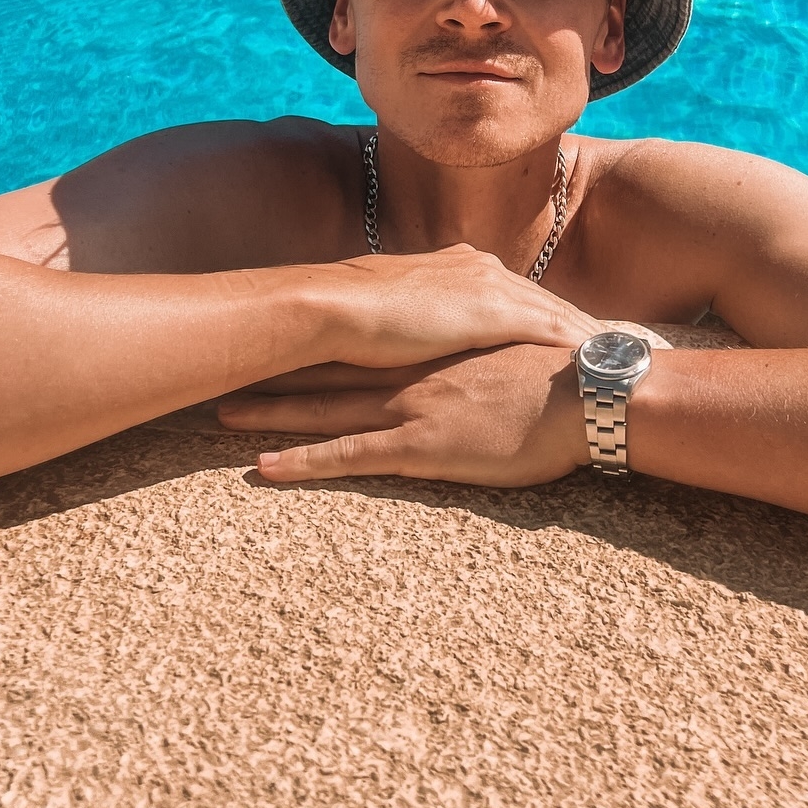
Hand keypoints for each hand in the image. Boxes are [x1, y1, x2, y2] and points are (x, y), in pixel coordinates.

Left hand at [215, 344, 590, 486]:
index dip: (315, 340)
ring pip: (324, 409)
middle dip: (275, 372)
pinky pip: (349, 457)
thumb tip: (481, 338)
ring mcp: (409, 406)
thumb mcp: (518, 340)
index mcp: (430, 347)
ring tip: (223, 413)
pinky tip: (264, 468)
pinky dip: (304, 463)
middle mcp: (408, 371)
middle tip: (226, 370)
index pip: (360, 340)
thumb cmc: (563, 372)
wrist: (584, 390)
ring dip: (272, 412)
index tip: (276, 338)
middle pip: (327, 370)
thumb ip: (487, 339)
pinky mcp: (419, 446)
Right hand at [316, 246, 601, 369]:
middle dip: (583, 324)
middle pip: (548, 301)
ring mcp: (491, 289)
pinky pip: (550, 330)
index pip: (520, 295)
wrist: (336, 307)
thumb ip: (423, 319)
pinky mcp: (493, 313)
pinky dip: (578, 345)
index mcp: (463, 266)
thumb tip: (427, 337)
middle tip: (624, 343)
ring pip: (558, 313)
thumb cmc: (354, 314)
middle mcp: (484, 270)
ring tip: (623, 355)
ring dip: (591, 335)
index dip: (550, 315)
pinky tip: (599, 361)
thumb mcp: (397, 312)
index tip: (581, 333)